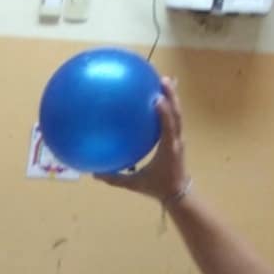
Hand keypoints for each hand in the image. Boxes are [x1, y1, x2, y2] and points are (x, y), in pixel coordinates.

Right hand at [96, 76, 187, 201]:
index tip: (157, 98)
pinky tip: (160, 97)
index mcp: (168, 149)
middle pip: (176, 114)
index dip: (164, 112)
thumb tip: (94, 174)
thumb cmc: (157, 188)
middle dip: (171, 96)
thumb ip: (116, 178)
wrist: (178, 194)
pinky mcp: (177, 139)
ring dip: (172, 97)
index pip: (168, 127)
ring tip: (165, 80)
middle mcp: (175, 140)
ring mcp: (178, 138)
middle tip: (163, 79)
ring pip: (177, 114)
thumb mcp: (135, 185)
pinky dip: (169, 106)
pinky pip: (173, 119)